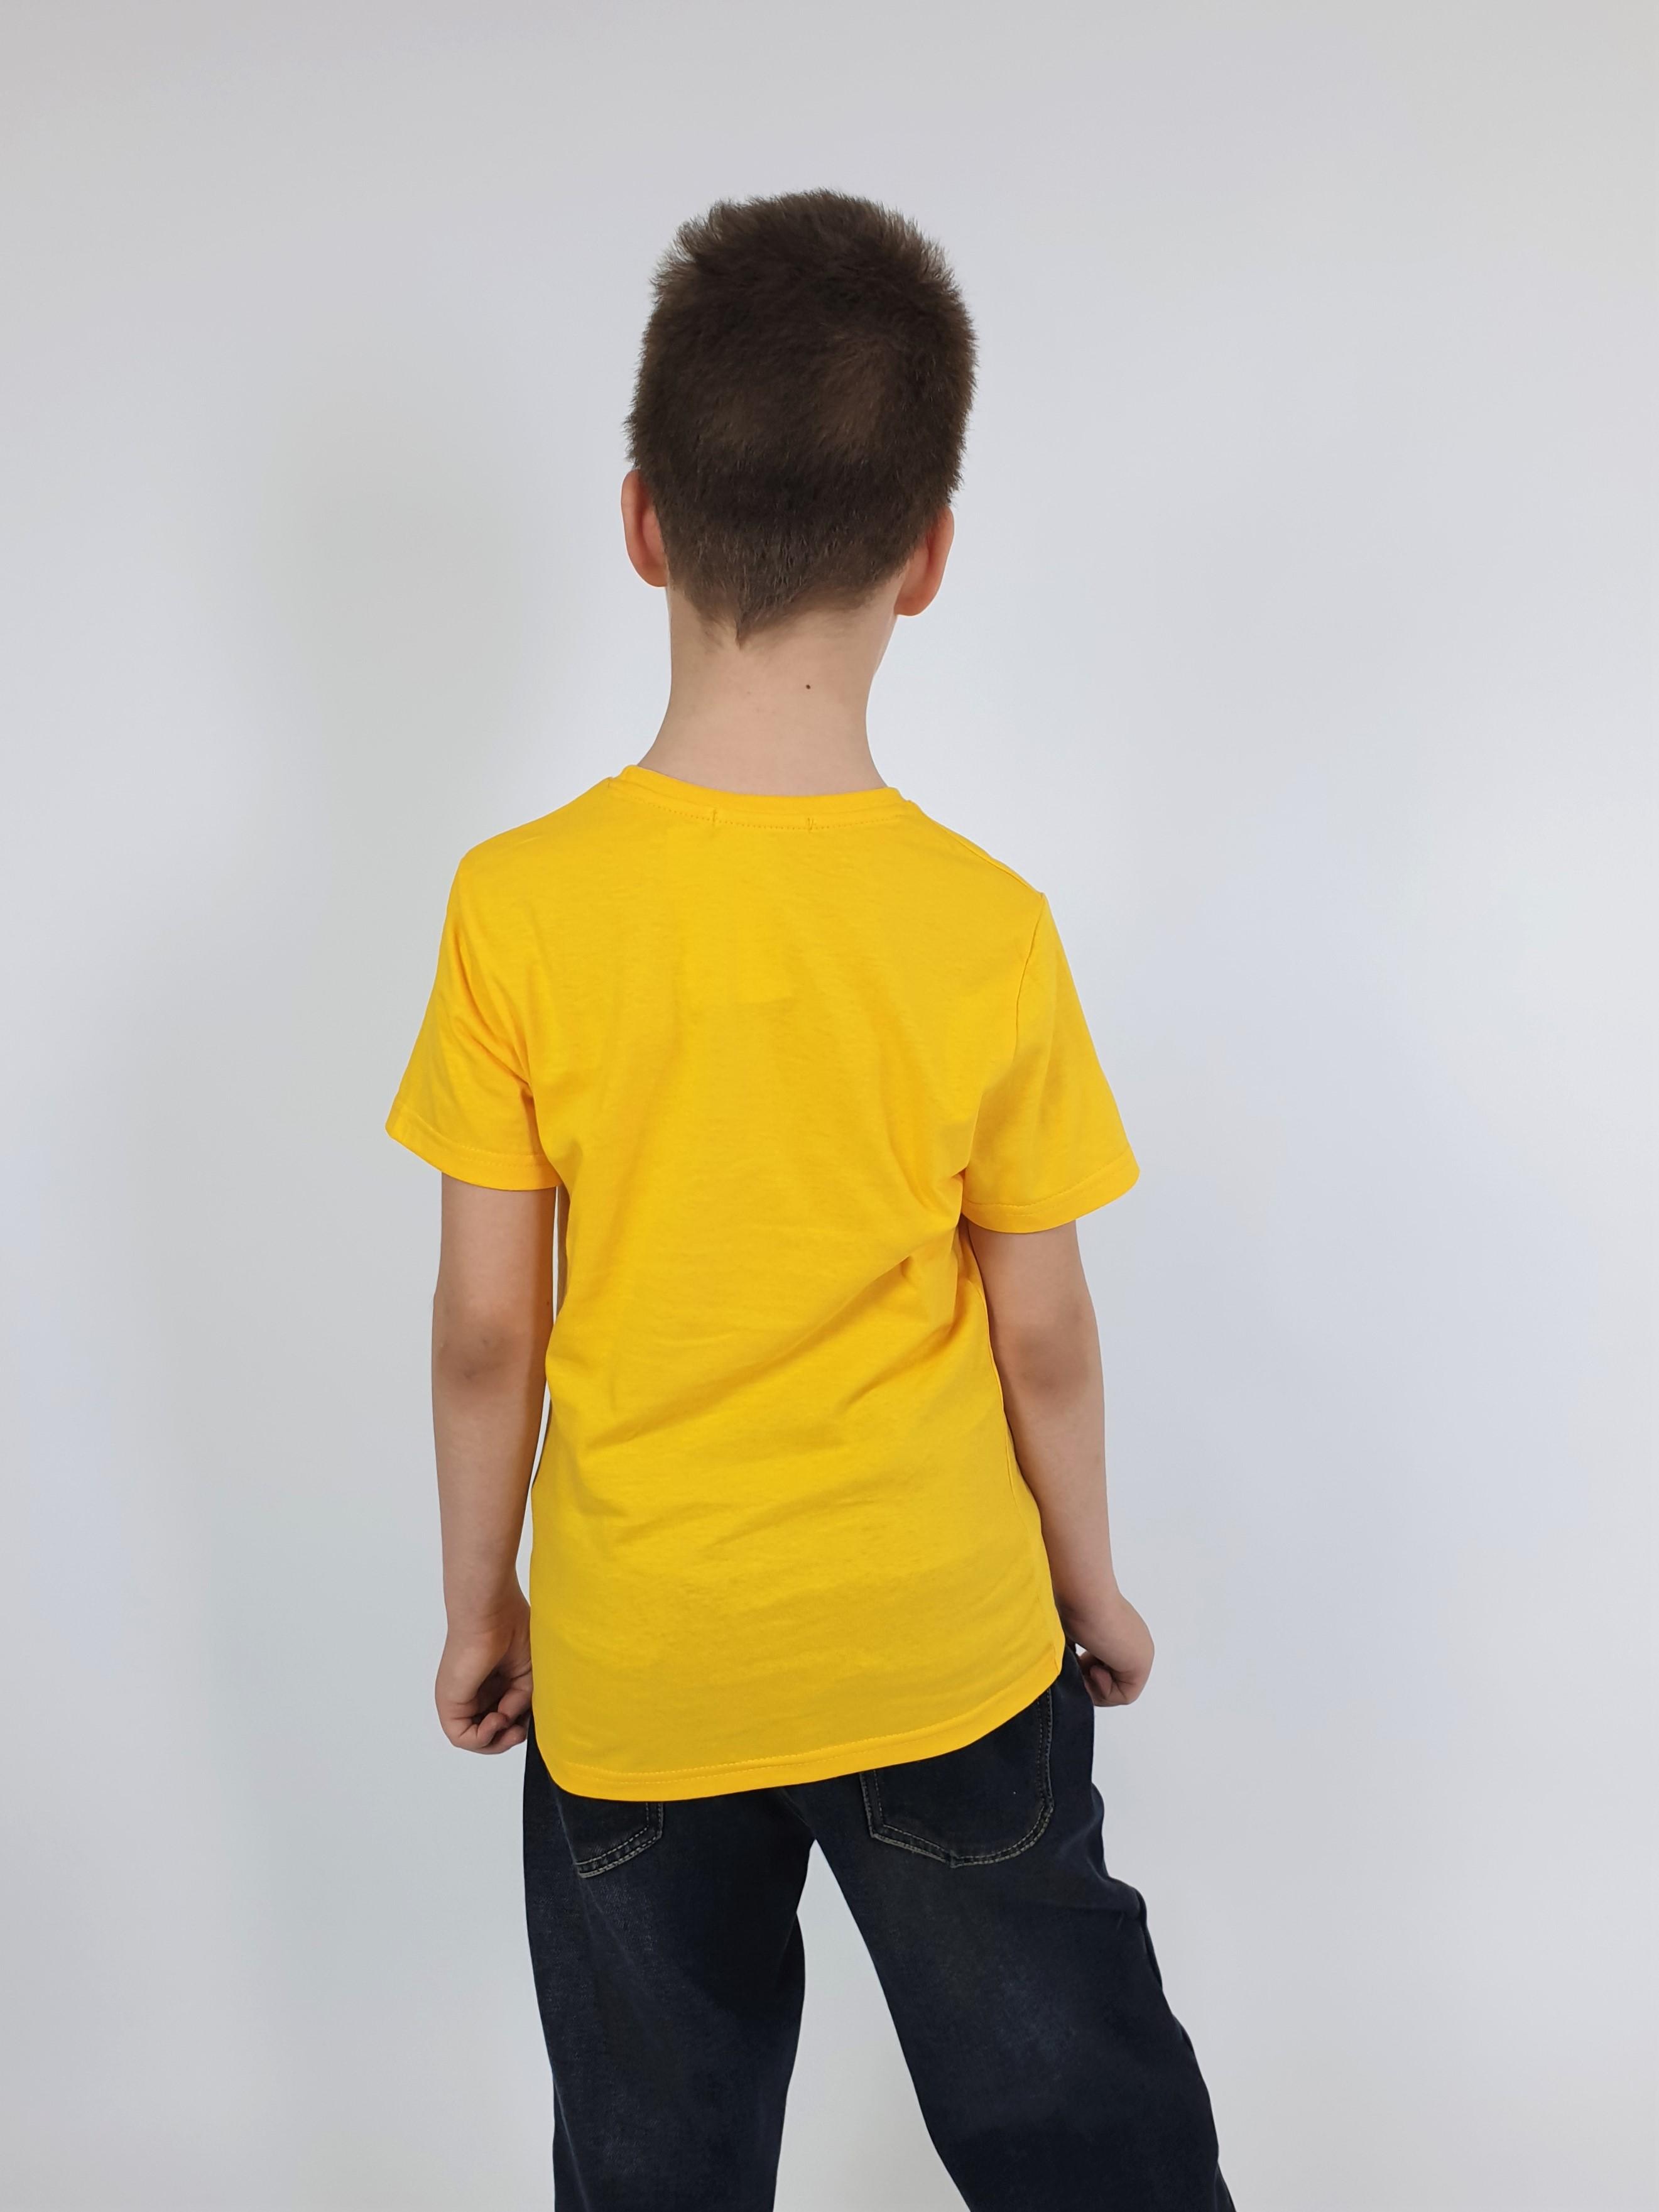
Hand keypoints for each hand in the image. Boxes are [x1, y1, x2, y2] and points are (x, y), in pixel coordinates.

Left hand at [436, 1588, 532, 1752]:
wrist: (492, 1612)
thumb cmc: (511, 1629)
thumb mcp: (527, 1676)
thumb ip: (520, 1703)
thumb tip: (510, 1721)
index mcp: (493, 1684)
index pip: (504, 1719)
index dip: (518, 1726)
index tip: (530, 1718)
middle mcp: (474, 1693)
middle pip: (490, 1734)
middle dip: (507, 1739)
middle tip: (520, 1730)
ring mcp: (460, 1699)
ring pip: (475, 1739)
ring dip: (496, 1741)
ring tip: (509, 1724)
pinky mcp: (449, 1702)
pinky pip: (461, 1736)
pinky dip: (482, 1738)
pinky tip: (497, 1720)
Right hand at [1059, 1586, 1153, 1707]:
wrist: (1083, 1594)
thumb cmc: (1073, 1603)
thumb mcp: (1072, 1632)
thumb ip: (1076, 1650)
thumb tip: (1062, 1670)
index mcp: (1121, 1631)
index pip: (1108, 1666)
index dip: (1087, 1671)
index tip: (1075, 1658)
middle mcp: (1135, 1642)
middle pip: (1114, 1681)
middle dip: (1090, 1681)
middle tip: (1077, 1667)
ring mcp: (1141, 1653)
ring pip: (1118, 1690)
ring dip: (1095, 1687)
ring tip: (1083, 1668)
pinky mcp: (1141, 1664)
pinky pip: (1125, 1696)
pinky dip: (1104, 1691)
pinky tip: (1094, 1670)